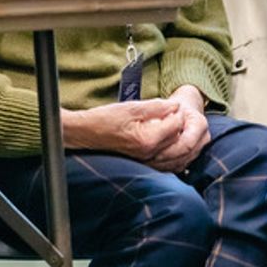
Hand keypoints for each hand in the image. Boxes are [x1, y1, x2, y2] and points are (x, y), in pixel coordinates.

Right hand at [62, 98, 183, 159]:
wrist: (86, 134)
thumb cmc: (105, 119)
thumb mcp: (132, 107)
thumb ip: (157, 107)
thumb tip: (175, 106)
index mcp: (148, 140)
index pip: (176, 125)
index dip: (178, 112)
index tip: (174, 104)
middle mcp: (150, 154)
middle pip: (179, 139)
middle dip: (180, 125)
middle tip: (175, 112)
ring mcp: (147, 160)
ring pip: (174, 150)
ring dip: (177, 136)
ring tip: (171, 122)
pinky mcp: (143, 162)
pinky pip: (166, 157)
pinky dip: (171, 148)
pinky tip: (166, 136)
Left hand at [145, 85, 210, 173]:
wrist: (184, 112)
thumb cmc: (175, 108)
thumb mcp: (169, 106)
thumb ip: (165, 116)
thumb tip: (155, 128)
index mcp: (199, 124)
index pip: (186, 144)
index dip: (169, 150)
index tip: (152, 151)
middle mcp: (203, 138)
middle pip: (184, 156)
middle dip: (164, 159)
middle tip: (146, 159)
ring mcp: (199, 149)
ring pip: (181, 164)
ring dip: (163, 165)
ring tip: (147, 162)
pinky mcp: (192, 158)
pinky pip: (178, 167)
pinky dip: (165, 167)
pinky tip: (153, 163)